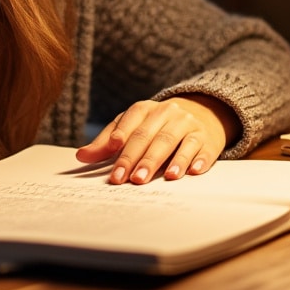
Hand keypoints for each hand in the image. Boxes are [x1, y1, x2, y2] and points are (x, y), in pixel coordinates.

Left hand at [75, 95, 237, 184]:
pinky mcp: (207, 139)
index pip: (131, 127)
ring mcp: (189, 125)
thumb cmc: (156, 126)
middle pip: (152, 137)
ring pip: (176, 142)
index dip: (121, 148)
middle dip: (142, 159)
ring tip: (165, 178)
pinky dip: (198, 160)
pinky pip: (203, 149)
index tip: (114, 170)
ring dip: (170, 161)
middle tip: (132, 179)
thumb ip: (106, 142)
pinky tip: (192, 172)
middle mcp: (168, 113)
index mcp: (145, 109)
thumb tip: (81, 156)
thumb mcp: (131, 127)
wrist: (200, 112)